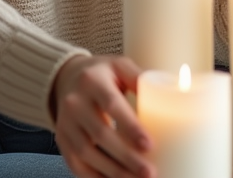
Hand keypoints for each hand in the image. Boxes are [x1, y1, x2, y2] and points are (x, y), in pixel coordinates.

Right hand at [51, 54, 153, 177]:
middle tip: (149, 172)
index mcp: (92, 80)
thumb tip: (171, 95)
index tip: (149, 145)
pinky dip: (94, 177)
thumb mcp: (120, 66)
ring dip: (113, 172)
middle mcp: (74, 102)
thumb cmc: (102, 74)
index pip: (112, 105)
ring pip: (86, 153)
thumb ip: (140, 78)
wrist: (66, 78)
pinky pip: (75, 164)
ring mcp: (64, 123)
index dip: (130, 127)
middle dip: (126, 157)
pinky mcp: (61, 139)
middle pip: (100, 134)